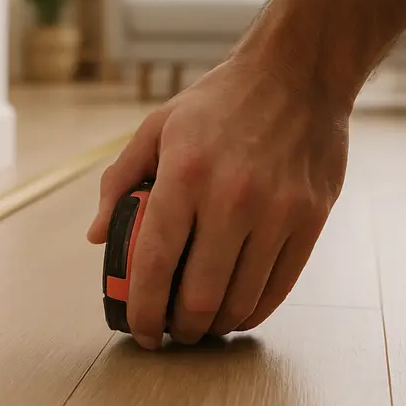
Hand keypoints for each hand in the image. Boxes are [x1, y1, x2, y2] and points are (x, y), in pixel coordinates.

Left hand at [87, 57, 349, 348]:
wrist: (297, 73)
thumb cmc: (219, 101)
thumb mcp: (156, 126)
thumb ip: (120, 181)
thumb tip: (96, 236)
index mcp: (184, 174)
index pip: (156, 261)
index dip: (143, 307)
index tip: (139, 330)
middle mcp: (230, 197)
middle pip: (200, 293)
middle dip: (180, 327)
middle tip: (171, 332)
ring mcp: (275, 210)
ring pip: (242, 298)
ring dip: (217, 325)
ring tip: (202, 325)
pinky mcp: (309, 218)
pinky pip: (280, 285)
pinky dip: (255, 310)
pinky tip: (239, 312)